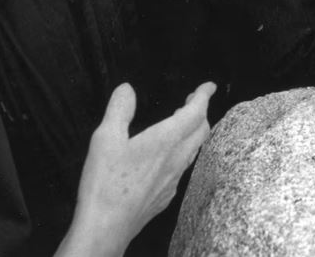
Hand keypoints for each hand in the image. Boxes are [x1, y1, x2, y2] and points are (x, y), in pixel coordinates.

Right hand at [55, 82, 216, 256]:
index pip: (196, 112)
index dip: (204, 96)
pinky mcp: (166, 194)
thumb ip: (119, 110)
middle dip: (201, 111)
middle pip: (202, 130)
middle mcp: (176, 159)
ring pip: (194, 149)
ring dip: (193, 131)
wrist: (107, 227)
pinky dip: (183, 150)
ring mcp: (174, 179)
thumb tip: (127, 89)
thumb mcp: (105, 138)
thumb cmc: (105, 183)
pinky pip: (183, 166)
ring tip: (181, 122)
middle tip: (193, 100)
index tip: (209, 86)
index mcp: (166, 140)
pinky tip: (168, 155)